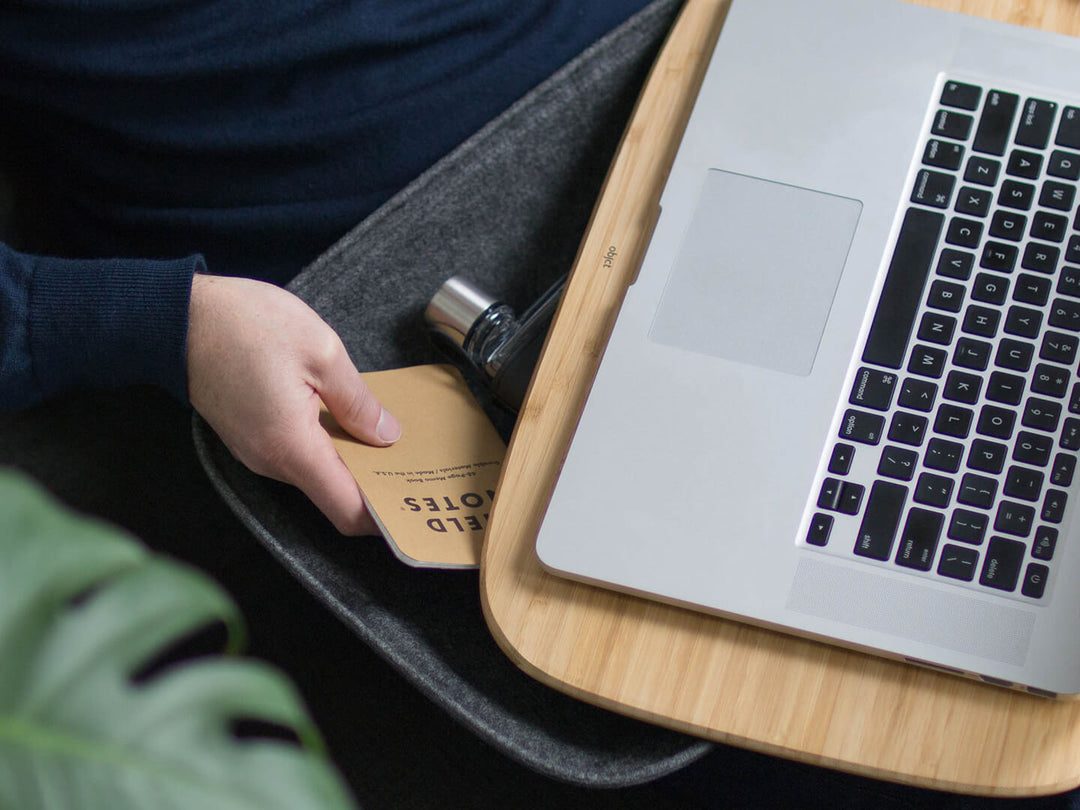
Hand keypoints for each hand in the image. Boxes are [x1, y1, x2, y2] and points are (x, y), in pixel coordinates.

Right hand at [186, 274, 400, 535]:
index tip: (415, 508)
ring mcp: (258, 452)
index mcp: (292, 447)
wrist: (177, 316)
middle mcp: (272, 461)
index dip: (383, 518)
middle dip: (377, 486)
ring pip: (318, 475)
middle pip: (335, 496)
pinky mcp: (252, 437)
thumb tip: (386, 435)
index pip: (346, 510)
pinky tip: (353, 423)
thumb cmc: (244, 324)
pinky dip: (330, 448)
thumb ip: (358, 401)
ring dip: (354, 463)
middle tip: (418, 466)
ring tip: (393, 440)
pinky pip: (299, 456)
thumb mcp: (321, 351)